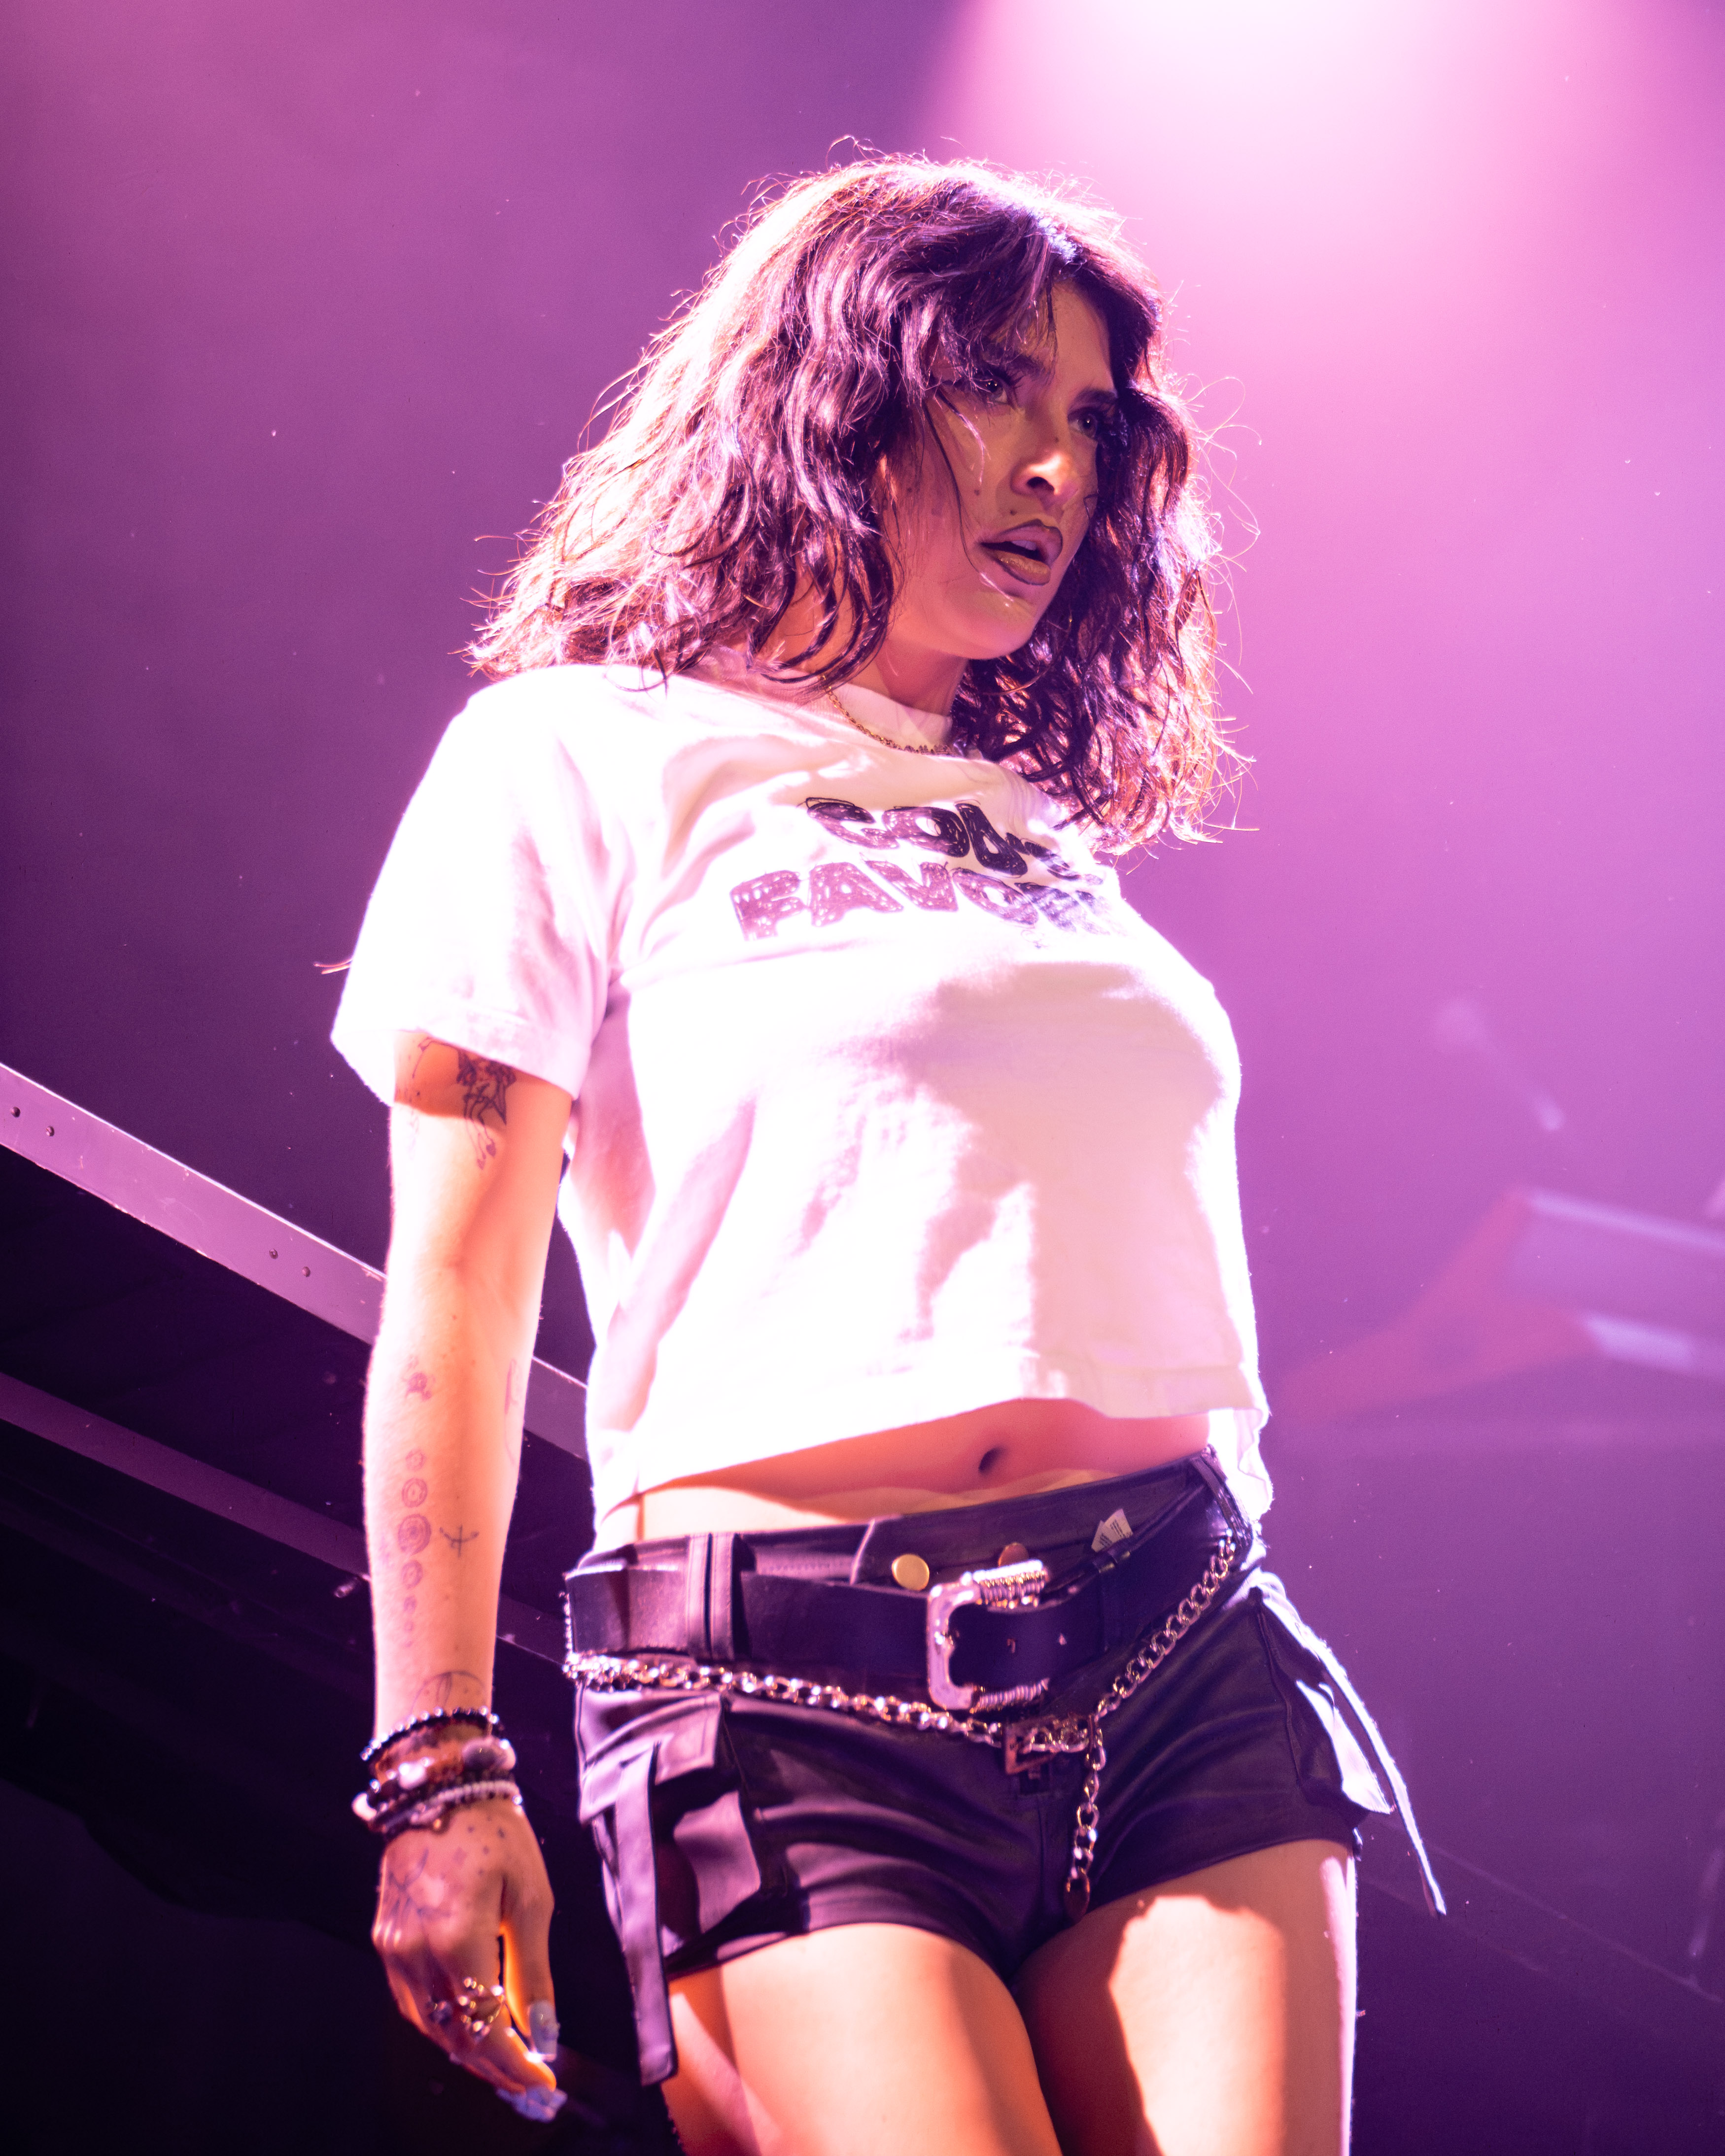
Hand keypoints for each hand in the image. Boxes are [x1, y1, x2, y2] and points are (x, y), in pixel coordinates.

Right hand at [373, 1795, 562, 2112]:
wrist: (439, 1787)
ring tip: (506, 2060)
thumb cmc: (496, 1833)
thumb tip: (542, 2032)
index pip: (485, 2031)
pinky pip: (411, 2001)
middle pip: (454, 2037)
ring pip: (428, 2026)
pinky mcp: (385, 1940)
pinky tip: (468, 2021)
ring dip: (467, 2049)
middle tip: (530, 2082)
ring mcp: (394, 1948)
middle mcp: (416, 1952)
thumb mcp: (531, 1898)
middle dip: (495, 2067)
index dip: (516, 2067)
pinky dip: (442, 2021)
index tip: (545, 2085)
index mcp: (458, 1940)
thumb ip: (532, 1972)